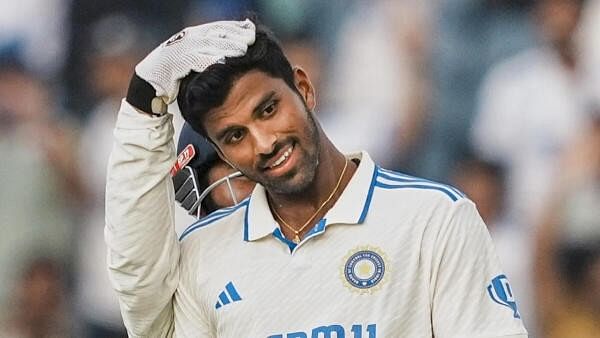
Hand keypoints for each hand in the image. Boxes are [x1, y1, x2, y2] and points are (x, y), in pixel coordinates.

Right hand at [126, 19, 254, 114]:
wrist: (150, 85)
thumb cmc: (175, 74)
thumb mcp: (193, 59)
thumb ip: (209, 51)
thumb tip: (235, 47)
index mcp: (192, 35)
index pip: (218, 27)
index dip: (235, 27)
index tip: (251, 29)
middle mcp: (186, 39)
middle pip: (215, 33)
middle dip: (234, 34)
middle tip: (252, 37)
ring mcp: (180, 49)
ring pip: (208, 44)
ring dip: (226, 46)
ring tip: (243, 49)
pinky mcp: (175, 62)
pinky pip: (195, 59)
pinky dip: (209, 60)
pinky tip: (223, 62)